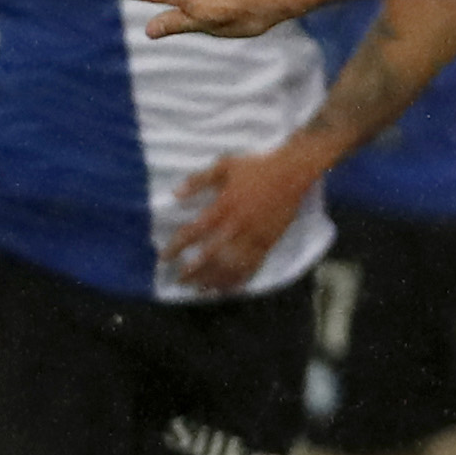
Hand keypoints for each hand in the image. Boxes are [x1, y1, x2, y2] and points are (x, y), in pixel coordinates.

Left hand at [165, 146, 318, 292]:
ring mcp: (254, 237)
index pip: (194, 232)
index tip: (164, 257)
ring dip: (213, 279)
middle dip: (192, 270)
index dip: (177, 247)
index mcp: (224, 207)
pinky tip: (228, 289)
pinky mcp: (268, 243)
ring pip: (231, 265)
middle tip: (178, 280)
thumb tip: (175, 194)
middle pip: (210, 256)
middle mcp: (237, 226)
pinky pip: (252, 266)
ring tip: (199, 289)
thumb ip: (198, 179)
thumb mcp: (224, 165)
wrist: (292, 173)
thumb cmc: (256, 168)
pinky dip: (239, 280)